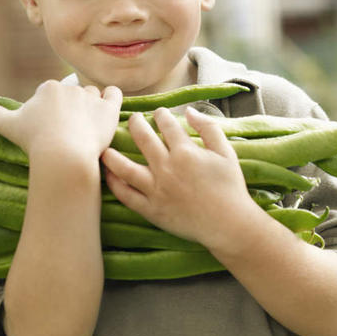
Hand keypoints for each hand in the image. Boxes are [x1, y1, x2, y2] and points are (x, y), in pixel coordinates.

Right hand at [0, 80, 122, 163]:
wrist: (63, 156)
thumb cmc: (34, 141)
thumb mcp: (8, 126)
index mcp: (49, 88)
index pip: (51, 94)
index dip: (50, 110)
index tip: (49, 127)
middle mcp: (71, 87)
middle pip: (72, 94)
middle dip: (69, 109)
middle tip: (66, 131)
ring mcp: (92, 97)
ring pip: (92, 94)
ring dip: (90, 106)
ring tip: (86, 126)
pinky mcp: (110, 109)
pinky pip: (114, 94)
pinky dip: (112, 97)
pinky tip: (107, 108)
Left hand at [101, 106, 252, 248]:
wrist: (229, 225)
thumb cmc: (230, 187)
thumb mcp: (225, 152)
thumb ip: (208, 128)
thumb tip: (190, 111)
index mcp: (185, 152)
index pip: (166, 125)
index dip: (161, 115)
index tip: (159, 113)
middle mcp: (167, 168)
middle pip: (143, 138)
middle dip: (135, 124)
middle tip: (133, 119)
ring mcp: (156, 190)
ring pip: (125, 168)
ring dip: (112, 155)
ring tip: (106, 147)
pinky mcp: (151, 209)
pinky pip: (126, 196)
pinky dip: (115, 185)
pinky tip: (109, 176)